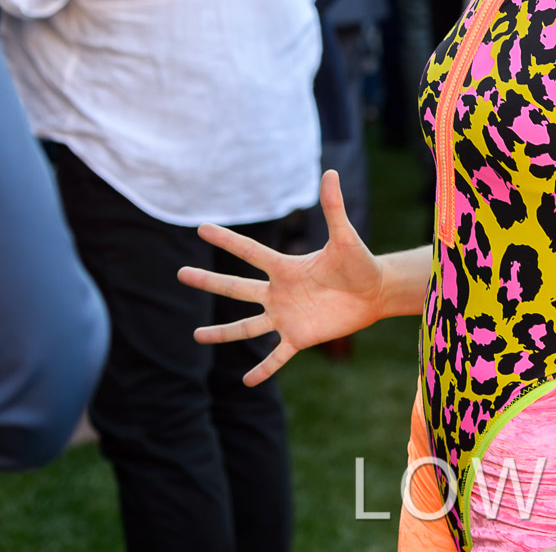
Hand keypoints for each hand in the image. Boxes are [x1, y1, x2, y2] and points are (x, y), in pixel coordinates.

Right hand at [178, 170, 384, 385]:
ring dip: (223, 333)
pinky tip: (246, 382)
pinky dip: (262, 370)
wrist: (374, 292)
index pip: (250, 251)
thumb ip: (334, 208)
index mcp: (286, 267)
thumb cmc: (359, 262)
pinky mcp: (299, 338)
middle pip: (237, 288)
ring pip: (247, 327)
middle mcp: (279, 292)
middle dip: (209, 282)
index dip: (227, 240)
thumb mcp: (345, 237)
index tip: (200, 227)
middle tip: (180, 274)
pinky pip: (276, 357)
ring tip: (195, 336)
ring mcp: (286, 317)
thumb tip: (330, 172)